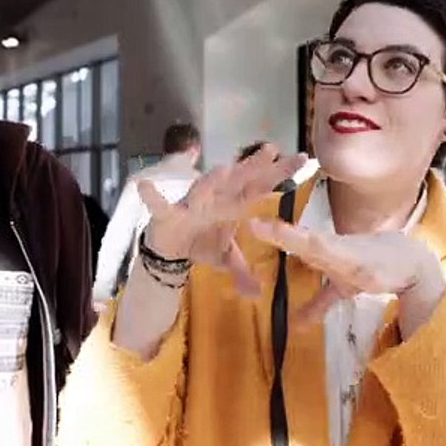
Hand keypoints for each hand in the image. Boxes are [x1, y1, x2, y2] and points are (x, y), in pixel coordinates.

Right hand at [138, 144, 306, 295]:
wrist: (170, 248)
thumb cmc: (201, 241)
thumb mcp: (225, 259)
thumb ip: (243, 272)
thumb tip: (258, 294)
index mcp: (233, 205)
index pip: (261, 187)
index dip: (280, 173)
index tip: (302, 158)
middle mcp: (215, 198)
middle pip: (237, 181)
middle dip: (253, 166)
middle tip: (271, 150)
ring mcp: (192, 205)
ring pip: (203, 190)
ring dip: (211, 181)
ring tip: (224, 170)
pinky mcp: (168, 215)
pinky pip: (159, 206)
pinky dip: (152, 198)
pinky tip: (144, 187)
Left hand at [247, 220, 445, 326]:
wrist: (411, 262)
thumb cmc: (374, 265)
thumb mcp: (341, 289)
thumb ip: (318, 304)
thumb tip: (297, 325)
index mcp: (322, 250)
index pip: (293, 240)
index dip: (272, 232)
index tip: (249, 224)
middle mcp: (331, 248)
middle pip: (299, 240)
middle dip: (276, 232)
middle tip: (250, 223)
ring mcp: (345, 255)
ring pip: (314, 244)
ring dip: (291, 236)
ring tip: (266, 228)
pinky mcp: (358, 268)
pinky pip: (339, 267)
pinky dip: (323, 267)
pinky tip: (309, 265)